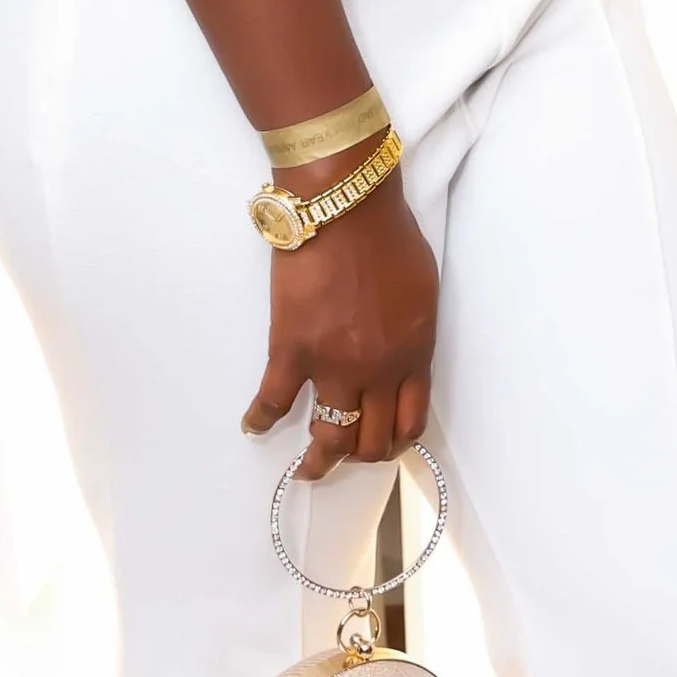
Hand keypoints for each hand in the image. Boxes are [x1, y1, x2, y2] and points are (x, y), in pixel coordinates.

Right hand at [242, 163, 438, 476]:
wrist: (346, 207)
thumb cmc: (388, 236)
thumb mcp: (422, 291)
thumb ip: (413, 331)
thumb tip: (403, 352)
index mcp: (413, 354)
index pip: (411, 420)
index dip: (397, 441)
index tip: (385, 445)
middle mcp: (377, 371)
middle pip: (372, 439)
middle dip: (360, 456)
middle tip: (346, 457)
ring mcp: (333, 365)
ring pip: (329, 437)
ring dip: (319, 460)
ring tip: (308, 469)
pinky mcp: (291, 351)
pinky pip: (273, 402)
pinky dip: (261, 419)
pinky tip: (254, 426)